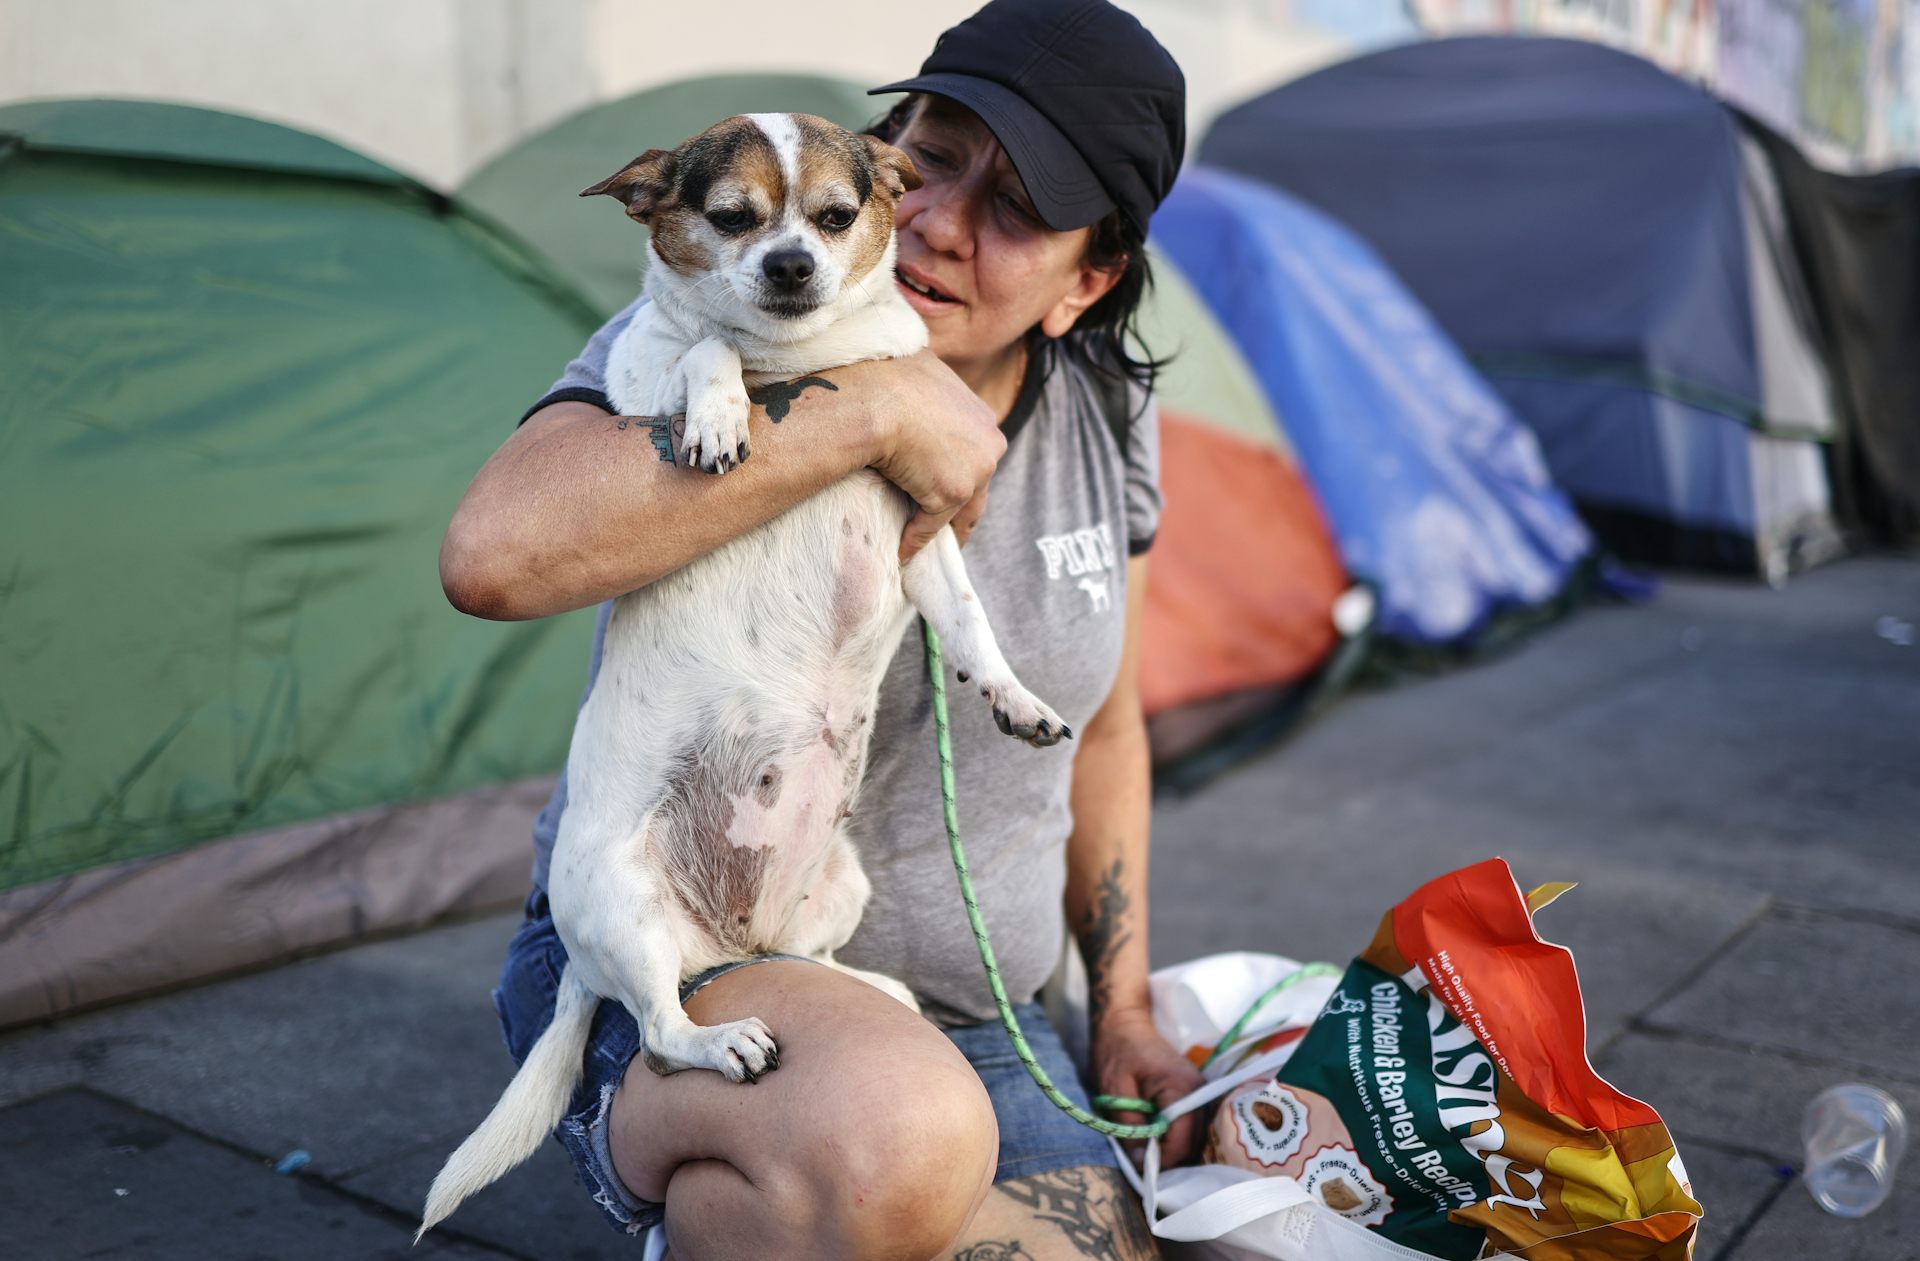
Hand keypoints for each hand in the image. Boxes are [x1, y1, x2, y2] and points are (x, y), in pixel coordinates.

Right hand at [855, 348, 1005, 561]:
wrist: (876, 396)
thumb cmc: (885, 377)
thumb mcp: (917, 370)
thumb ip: (926, 385)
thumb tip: (914, 373)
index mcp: (981, 413)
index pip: (976, 452)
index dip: (961, 469)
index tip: (945, 482)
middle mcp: (989, 440)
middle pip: (978, 485)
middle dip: (963, 507)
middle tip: (947, 526)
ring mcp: (975, 468)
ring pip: (961, 509)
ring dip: (943, 529)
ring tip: (926, 545)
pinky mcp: (953, 492)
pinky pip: (932, 525)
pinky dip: (915, 540)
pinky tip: (903, 551)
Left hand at [1091, 1007, 1206, 1169]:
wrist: (1123, 1021)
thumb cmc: (1117, 1050)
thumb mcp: (1114, 1090)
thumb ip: (1129, 1127)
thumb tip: (1141, 1163)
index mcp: (1182, 1088)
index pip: (1182, 1138)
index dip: (1163, 1161)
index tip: (1141, 1172)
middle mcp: (1198, 1092)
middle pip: (1193, 1142)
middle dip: (1169, 1160)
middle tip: (1141, 1169)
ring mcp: (1198, 1094)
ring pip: (1193, 1138)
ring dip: (1171, 1151)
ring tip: (1145, 1156)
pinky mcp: (1192, 1096)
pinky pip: (1188, 1127)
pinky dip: (1173, 1139)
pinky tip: (1153, 1142)